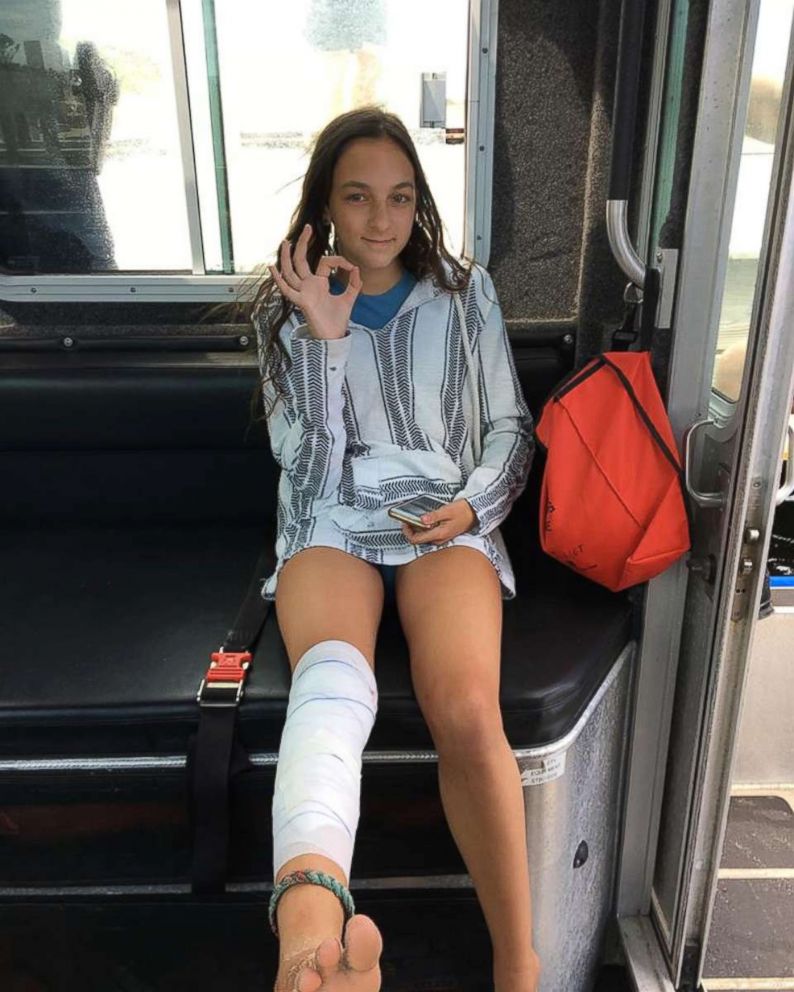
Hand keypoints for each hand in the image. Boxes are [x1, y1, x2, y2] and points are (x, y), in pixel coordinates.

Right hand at [268, 224, 361, 339]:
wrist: (334, 336)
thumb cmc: (337, 319)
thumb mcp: (349, 298)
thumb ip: (354, 284)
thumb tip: (356, 268)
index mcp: (319, 283)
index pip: (324, 262)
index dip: (339, 260)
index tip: (351, 266)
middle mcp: (308, 285)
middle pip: (301, 260)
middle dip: (303, 244)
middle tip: (307, 228)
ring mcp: (303, 293)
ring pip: (291, 272)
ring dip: (287, 257)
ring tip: (286, 242)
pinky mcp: (302, 302)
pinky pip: (287, 290)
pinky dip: (279, 280)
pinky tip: (272, 268)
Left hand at [400, 499, 477, 545]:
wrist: (475, 513)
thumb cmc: (462, 511)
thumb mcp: (447, 510)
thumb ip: (434, 516)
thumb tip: (421, 520)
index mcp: (439, 534)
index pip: (417, 540)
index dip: (408, 532)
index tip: (405, 522)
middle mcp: (439, 539)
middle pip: (419, 539)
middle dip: (411, 530)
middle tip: (408, 518)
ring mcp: (441, 538)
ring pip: (424, 537)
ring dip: (417, 529)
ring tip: (415, 517)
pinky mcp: (443, 535)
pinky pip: (429, 534)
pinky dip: (424, 528)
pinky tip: (425, 520)